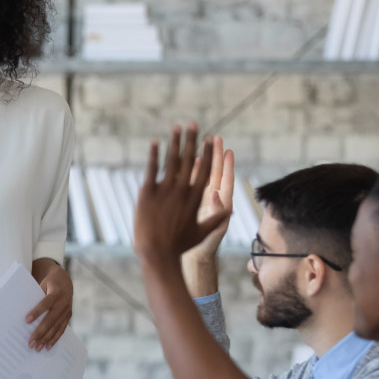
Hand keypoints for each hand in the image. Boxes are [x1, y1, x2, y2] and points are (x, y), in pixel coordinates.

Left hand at [27, 260, 72, 351]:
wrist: (65, 282)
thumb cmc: (48, 284)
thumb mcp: (42, 284)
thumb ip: (35, 296)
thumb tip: (21, 312)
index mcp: (56, 292)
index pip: (46, 303)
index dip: (36, 312)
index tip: (26, 321)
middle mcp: (63, 302)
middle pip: (51, 319)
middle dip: (40, 332)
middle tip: (30, 342)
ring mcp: (67, 311)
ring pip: (56, 327)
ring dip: (46, 339)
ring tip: (37, 348)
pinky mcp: (68, 317)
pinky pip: (62, 330)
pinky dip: (54, 339)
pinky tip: (47, 346)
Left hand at [133, 124, 229, 270]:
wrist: (157, 254)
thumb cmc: (180, 246)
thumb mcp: (202, 233)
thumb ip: (217, 219)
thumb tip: (230, 210)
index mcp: (196, 197)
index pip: (206, 169)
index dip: (208, 152)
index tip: (210, 138)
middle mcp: (182, 190)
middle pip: (189, 159)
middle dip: (192, 140)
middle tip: (194, 123)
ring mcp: (165, 190)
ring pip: (171, 161)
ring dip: (175, 142)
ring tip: (177, 127)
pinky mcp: (148, 193)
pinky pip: (152, 169)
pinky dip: (154, 155)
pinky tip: (156, 142)